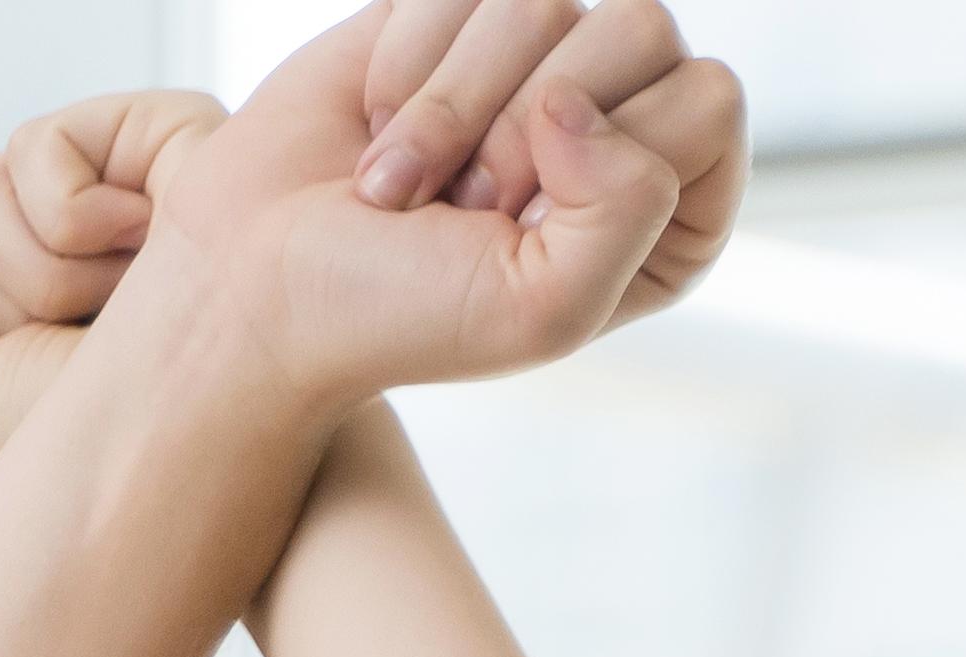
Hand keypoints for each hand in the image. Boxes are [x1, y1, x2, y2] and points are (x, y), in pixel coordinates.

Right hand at [0, 11, 743, 475]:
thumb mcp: (543, 309)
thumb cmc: (395, 316)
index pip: (709, 101)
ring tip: (411, 182)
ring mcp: (534, 65)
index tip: (528, 229)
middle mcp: (615, 125)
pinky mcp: (455, 22)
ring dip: (456, 103)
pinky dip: (409, 61)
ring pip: (548, 1)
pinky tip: (380, 130)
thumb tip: (573, 95)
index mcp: (669, 210)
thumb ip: (632, 210)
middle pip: (643, 28)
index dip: (613, 159)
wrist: (255, 286)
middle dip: (530, 125)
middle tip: (467, 206)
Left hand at [0, 91, 216, 467]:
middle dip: (11, 298)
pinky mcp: (156, 124)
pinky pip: (39, 152)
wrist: (212, 441)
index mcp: (23, 260)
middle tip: (95, 331)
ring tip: (129, 299)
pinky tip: (149, 247)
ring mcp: (110, 161)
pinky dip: (75, 222)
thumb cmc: (107, 429)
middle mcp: (64, 204)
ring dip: (49, 274)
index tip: (49, 356)